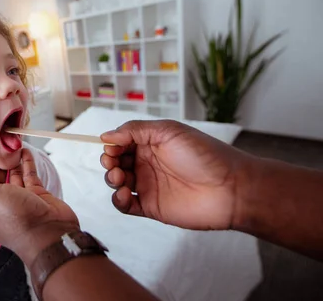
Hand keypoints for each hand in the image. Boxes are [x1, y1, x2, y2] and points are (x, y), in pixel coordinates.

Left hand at [0, 148, 79, 263]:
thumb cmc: (15, 219)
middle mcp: (4, 207)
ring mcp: (21, 201)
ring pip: (14, 177)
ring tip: (11, 146)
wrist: (48, 232)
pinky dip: (27, 163)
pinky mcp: (37, 196)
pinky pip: (30, 176)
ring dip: (12, 162)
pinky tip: (24, 151)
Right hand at [100, 120, 252, 230]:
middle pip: (116, 162)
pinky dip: (118, 200)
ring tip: (120, 178)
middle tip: (113, 163)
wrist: (232, 188)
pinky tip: (124, 195)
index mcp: (151, 143)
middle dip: (109, 161)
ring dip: (111, 179)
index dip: (112, 144)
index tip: (111, 147)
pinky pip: (126, 205)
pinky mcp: (151, 207)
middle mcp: (147, 163)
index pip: (121, 142)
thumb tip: (106, 136)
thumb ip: (135, 130)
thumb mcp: (168, 131)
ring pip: (117, 183)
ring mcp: (148, 185)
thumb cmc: (204, 155)